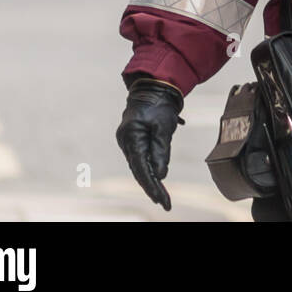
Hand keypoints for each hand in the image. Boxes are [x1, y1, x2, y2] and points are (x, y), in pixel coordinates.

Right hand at [116, 78, 184, 210]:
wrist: (153, 87)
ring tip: (162, 196)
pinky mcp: (133, 139)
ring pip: (139, 165)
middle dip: (152, 187)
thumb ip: (161, 151)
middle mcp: (126, 141)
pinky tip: (157, 178)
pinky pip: (140, 157)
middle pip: (139, 170)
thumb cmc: (160, 105)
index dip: (152, 186)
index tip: (162, 200)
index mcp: (132, 137)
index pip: (142, 168)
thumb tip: (161, 174)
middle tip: (165, 203)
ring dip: (150, 180)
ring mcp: (127, 140)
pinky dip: (149, 168)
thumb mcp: (164, 127)